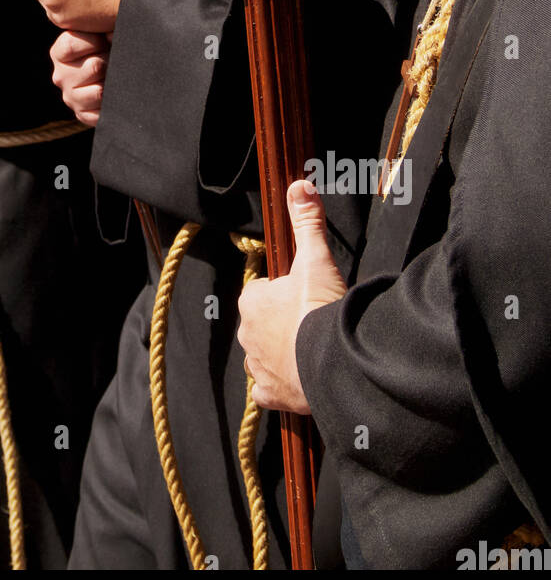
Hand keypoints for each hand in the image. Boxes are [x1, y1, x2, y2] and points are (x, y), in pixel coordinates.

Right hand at [50, 30, 110, 125]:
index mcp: (60, 53)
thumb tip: (111, 36)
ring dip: (113, 83)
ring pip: (99, 92)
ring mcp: (70, 98)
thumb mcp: (102, 33)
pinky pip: (101, 113)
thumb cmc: (107, 47)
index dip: (95, 41)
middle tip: (112, 60)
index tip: (105, 40)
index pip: (70, 45)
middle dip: (110, 61)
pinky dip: (112, 104)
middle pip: (94, 67)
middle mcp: (60, 76)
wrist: (114, 73)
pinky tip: (113, 94)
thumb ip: (104, 29)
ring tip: (114, 76)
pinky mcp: (82, 115)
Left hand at [236, 180, 346, 412]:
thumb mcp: (316, 259)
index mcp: (252, 300)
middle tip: (313, 323)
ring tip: (311, 352)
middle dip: (284, 324)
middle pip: (264, 324)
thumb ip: (307, 222)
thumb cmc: (319, 308)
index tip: (305, 296)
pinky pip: (267, 391)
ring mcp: (257, 367)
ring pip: (264, 356)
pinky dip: (280, 387)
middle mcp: (246, 334)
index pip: (263, 291)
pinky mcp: (270, 395)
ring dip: (283, 354)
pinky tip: (298, 381)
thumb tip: (299, 184)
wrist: (333, 362)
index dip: (285, 292)